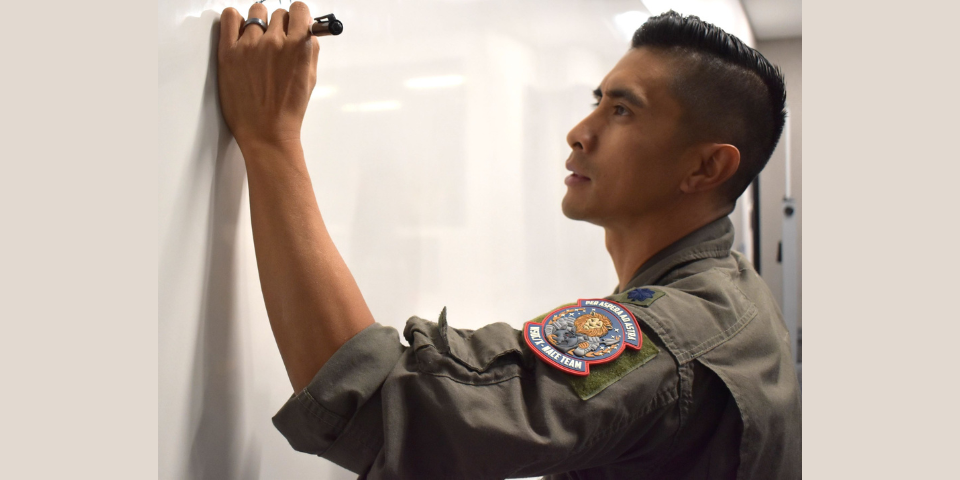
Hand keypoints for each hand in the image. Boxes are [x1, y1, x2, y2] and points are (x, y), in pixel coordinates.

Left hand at [217, 2, 319, 151]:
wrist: (266, 132)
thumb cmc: (288, 110)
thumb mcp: (310, 79)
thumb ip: (310, 50)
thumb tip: (307, 31)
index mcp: (298, 47)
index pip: (299, 9)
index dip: (298, 17)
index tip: (294, 25)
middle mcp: (275, 42)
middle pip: (279, 12)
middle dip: (280, 24)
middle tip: (276, 41)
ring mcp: (250, 45)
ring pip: (256, 11)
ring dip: (260, 22)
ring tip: (258, 39)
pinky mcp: (229, 52)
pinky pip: (229, 17)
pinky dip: (235, 19)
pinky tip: (240, 32)